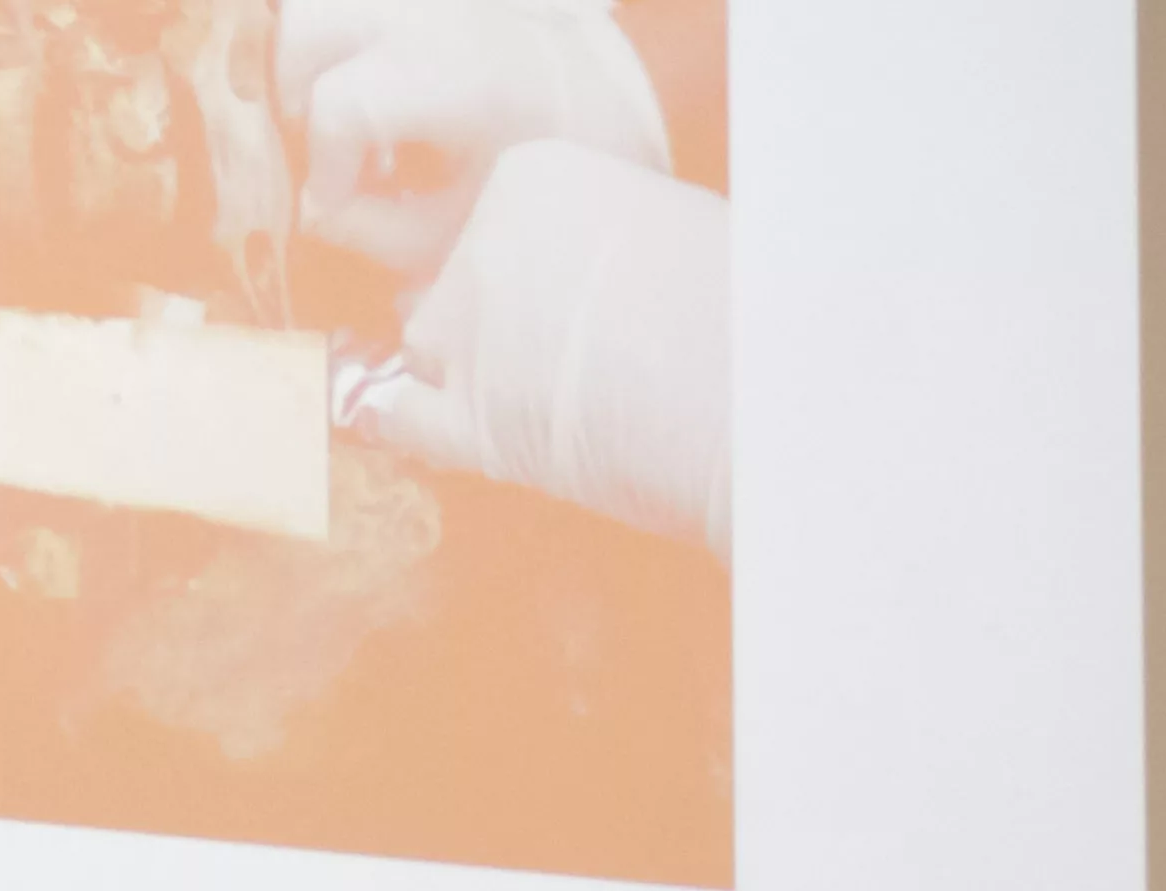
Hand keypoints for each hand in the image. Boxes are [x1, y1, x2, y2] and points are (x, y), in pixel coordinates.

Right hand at [279, 0, 667, 277]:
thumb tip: (313, 212)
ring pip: (317, 1)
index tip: (340, 204)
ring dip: (309, 60)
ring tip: (345, 113)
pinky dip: (338, 45)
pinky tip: (370, 92)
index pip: (339, 104)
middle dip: (295, 95)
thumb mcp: (464, 228)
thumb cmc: (543, 174)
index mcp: (454, 72)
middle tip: (330, 148)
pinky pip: (352, 8)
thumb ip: (378, 231)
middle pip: (307, 25)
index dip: (324, 167)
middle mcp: (435, 11)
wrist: (614, 103)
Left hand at [359, 139, 729, 552]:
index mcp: (531, 178)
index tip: (573, 311)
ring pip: (424, 353)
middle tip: (566, 366)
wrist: (767, 398)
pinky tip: (458, 437)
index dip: (520, 284)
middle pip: (449, 290)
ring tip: (548, 406)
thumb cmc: (738, 319)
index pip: (485, 232)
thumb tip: (540, 292)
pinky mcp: (467, 421)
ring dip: (466, 383)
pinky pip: (398, 418)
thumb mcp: (656, 231)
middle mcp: (484, 243)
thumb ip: (580, 246)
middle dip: (491, 333)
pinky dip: (413, 430)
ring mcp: (469, 333)